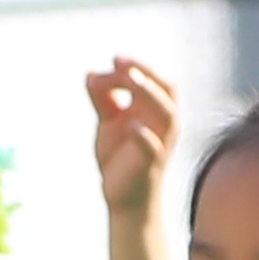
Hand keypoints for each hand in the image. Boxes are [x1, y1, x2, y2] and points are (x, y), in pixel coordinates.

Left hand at [86, 53, 178, 212]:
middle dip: (146, 72)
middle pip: (167, 91)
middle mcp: (162, 124)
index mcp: (154, 111)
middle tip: (120, 61)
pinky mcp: (151, 166)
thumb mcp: (109, 123)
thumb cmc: (120, 157)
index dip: (138, 66)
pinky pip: (154, 149)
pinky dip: (144, 136)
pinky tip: (132, 126)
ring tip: (130, 79)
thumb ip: (103, 99)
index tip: (114, 60)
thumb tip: (91, 73)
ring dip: (149, 94)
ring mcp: (160, 144)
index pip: (155, 81)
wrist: (125, 199)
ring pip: (167, 115)